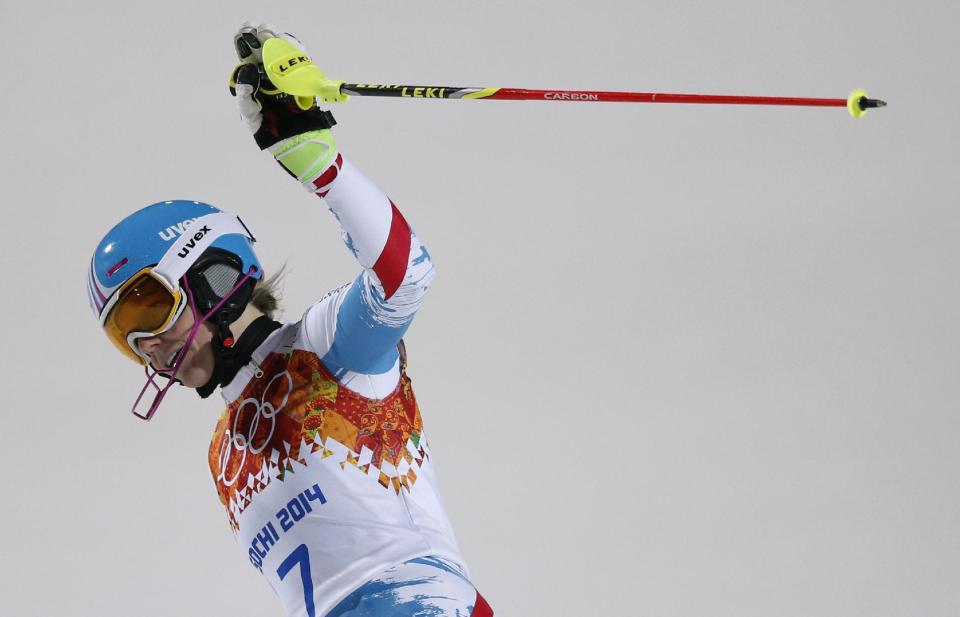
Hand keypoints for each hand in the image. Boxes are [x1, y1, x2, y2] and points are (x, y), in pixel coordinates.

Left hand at [229, 22, 335, 149]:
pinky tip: (286, 42)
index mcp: (255, 80)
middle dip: (261, 35)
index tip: (244, 31)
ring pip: (283, 49)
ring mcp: (288, 75)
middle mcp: (271, 74)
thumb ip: (245, 95)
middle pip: (266, 48)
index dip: (245, 41)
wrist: (296, 142)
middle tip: (258, 30)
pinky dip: (294, 48)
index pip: (249, 55)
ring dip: (277, 38)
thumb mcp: (251, 115)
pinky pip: (300, 58)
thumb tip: (248, 70)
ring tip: (270, 33)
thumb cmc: (270, 131)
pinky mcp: (305, 78)